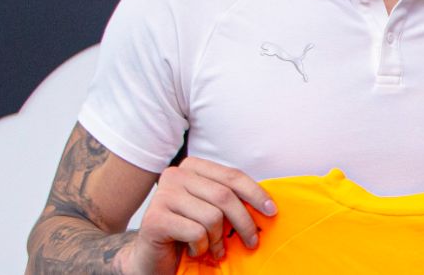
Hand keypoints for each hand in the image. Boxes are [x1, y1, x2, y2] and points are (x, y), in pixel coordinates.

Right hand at [126, 157, 275, 271]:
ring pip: (212, 217)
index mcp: (192, 167)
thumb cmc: (187, 232)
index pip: (232, 175)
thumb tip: (267, 204)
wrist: (151, 257)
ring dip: (218, 240)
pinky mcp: (154, 218)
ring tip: (214, 249)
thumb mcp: (212, 209)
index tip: (272, 211)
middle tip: (252, 242)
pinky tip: (194, 250)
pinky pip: (196, 233)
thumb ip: (230, 199)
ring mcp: (162, 195)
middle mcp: (175, 175)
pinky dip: (201, 247)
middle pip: (224, 196)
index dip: (255, 193)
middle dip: (244, 222)